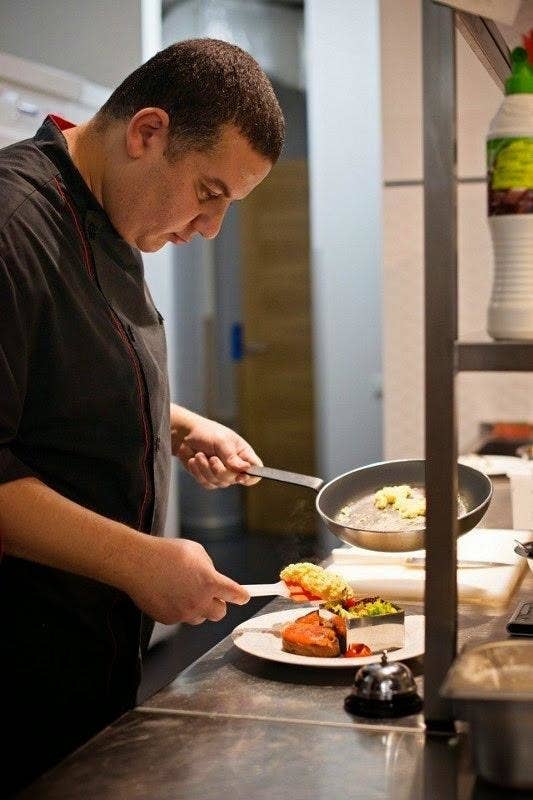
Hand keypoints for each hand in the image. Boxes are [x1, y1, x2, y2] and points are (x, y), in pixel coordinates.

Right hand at [124, 536, 249, 624]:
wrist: (137, 563)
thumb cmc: (165, 553)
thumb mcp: (196, 551)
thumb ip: (208, 568)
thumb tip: (211, 577)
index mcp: (209, 582)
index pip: (235, 594)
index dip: (241, 596)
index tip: (244, 596)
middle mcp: (199, 601)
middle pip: (220, 613)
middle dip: (218, 604)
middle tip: (211, 594)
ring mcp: (183, 613)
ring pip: (199, 617)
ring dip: (198, 607)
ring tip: (183, 590)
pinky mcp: (169, 619)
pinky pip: (181, 617)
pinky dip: (179, 609)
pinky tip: (169, 594)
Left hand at [176, 413, 261, 488]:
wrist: (185, 435)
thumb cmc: (207, 433)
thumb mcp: (221, 440)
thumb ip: (232, 456)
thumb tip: (245, 469)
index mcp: (244, 454)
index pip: (256, 469)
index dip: (252, 476)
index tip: (241, 475)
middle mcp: (235, 466)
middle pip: (235, 479)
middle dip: (221, 470)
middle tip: (212, 458)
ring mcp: (222, 473)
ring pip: (220, 483)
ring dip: (206, 469)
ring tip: (199, 455)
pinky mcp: (209, 478)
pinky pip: (207, 483)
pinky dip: (198, 472)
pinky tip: (194, 460)